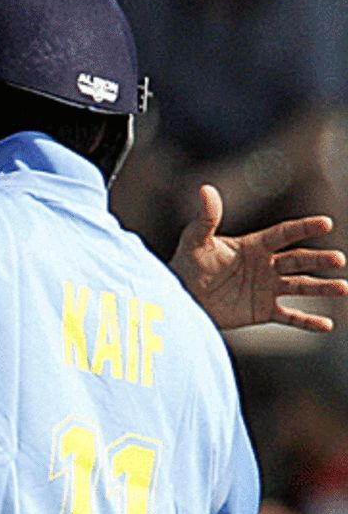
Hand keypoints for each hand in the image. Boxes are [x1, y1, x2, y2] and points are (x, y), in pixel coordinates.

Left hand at [170, 184, 347, 330]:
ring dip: (322, 287)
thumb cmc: (186, 265)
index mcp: (254, 246)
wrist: (181, 297)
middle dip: (319, 259)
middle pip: (298, 260)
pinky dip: (308, 321)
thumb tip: (205, 189)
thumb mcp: (196, 240)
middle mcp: (265, 265)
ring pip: (301, 286)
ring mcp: (266, 288)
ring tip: (343, 287)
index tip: (325, 223)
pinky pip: (290, 316)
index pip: (284, 234)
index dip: (304, 228)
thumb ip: (206, 218)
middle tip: (339, 259)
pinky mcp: (262, 311)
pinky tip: (326, 325)